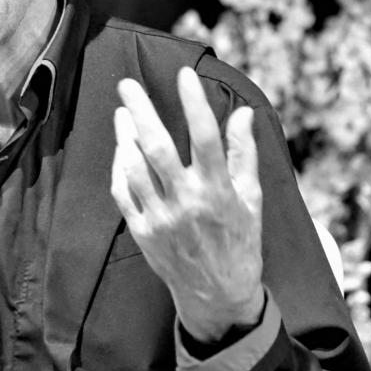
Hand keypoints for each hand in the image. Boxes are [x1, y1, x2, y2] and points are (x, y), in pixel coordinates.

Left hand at [110, 67, 264, 342]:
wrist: (218, 295)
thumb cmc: (239, 240)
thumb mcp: (251, 198)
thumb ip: (244, 154)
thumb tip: (244, 113)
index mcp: (219, 191)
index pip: (206, 138)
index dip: (194, 103)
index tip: (185, 74)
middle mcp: (188, 203)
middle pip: (159, 148)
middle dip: (142, 112)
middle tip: (128, 85)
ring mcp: (161, 218)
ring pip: (134, 169)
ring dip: (125, 137)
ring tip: (123, 113)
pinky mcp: (142, 232)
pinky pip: (123, 193)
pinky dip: (119, 167)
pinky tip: (121, 148)